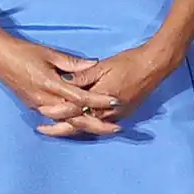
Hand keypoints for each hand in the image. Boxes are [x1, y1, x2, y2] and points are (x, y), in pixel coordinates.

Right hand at [0, 32, 121, 136]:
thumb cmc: (23, 52)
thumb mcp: (49, 53)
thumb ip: (72, 63)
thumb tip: (93, 64)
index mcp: (50, 85)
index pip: (80, 97)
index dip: (99, 100)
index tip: (115, 101)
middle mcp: (45, 100)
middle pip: (76, 118)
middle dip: (98, 124)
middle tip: (117, 128)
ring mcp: (39, 105)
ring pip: (66, 122)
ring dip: (86, 126)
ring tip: (105, 129)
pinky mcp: (34, 106)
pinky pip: (56, 119)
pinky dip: (71, 124)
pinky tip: (83, 126)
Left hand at [45, 38, 184, 132]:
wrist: (154, 67)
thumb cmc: (128, 63)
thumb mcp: (102, 66)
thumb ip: (82, 77)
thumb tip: (63, 82)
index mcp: (98, 99)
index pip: (72, 110)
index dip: (55, 112)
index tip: (40, 112)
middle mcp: (106, 112)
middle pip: (77, 125)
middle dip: (59, 129)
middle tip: (42, 130)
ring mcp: (115, 116)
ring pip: (88, 126)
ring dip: (71, 128)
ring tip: (55, 129)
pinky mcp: (123, 114)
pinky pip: (100, 124)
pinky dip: (86, 125)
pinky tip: (78, 124)